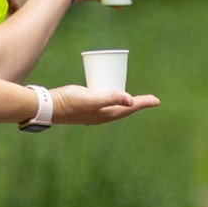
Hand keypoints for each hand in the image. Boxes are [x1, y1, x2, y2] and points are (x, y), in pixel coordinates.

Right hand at [46, 84, 161, 124]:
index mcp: (107, 115)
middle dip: (138, 104)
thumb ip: (111, 98)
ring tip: (135, 98)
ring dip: (126, 101)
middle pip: (125, 108)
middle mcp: (102, 115)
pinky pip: (105, 101)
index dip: (144, 103)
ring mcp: (95, 111)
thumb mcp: (93, 99)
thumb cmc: (72, 102)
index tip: (157, 101)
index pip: (130, 108)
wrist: (50, 106)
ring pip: (115, 105)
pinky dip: (112, 96)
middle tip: (150, 100)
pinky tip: (111, 91)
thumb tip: (131, 100)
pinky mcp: (87, 106)